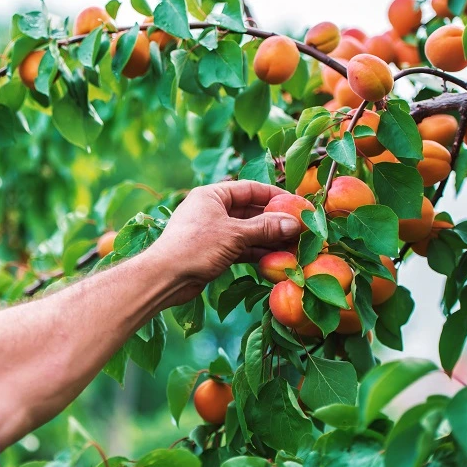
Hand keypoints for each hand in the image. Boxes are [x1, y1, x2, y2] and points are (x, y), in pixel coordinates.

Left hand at [146, 181, 301, 305]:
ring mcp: (212, 232)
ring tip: (294, 246)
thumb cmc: (196, 247)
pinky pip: (240, 248)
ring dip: (268, 239)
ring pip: (247, 232)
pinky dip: (256, 252)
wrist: (165, 277)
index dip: (275, 196)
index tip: (297, 204)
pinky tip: (276, 259)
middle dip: (275, 222)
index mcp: (212, 195)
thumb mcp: (234, 234)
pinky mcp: (213, 252)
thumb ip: (265, 228)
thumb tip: (295, 223)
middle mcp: (212, 210)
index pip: (250, 189)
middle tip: (300, 230)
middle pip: (250, 212)